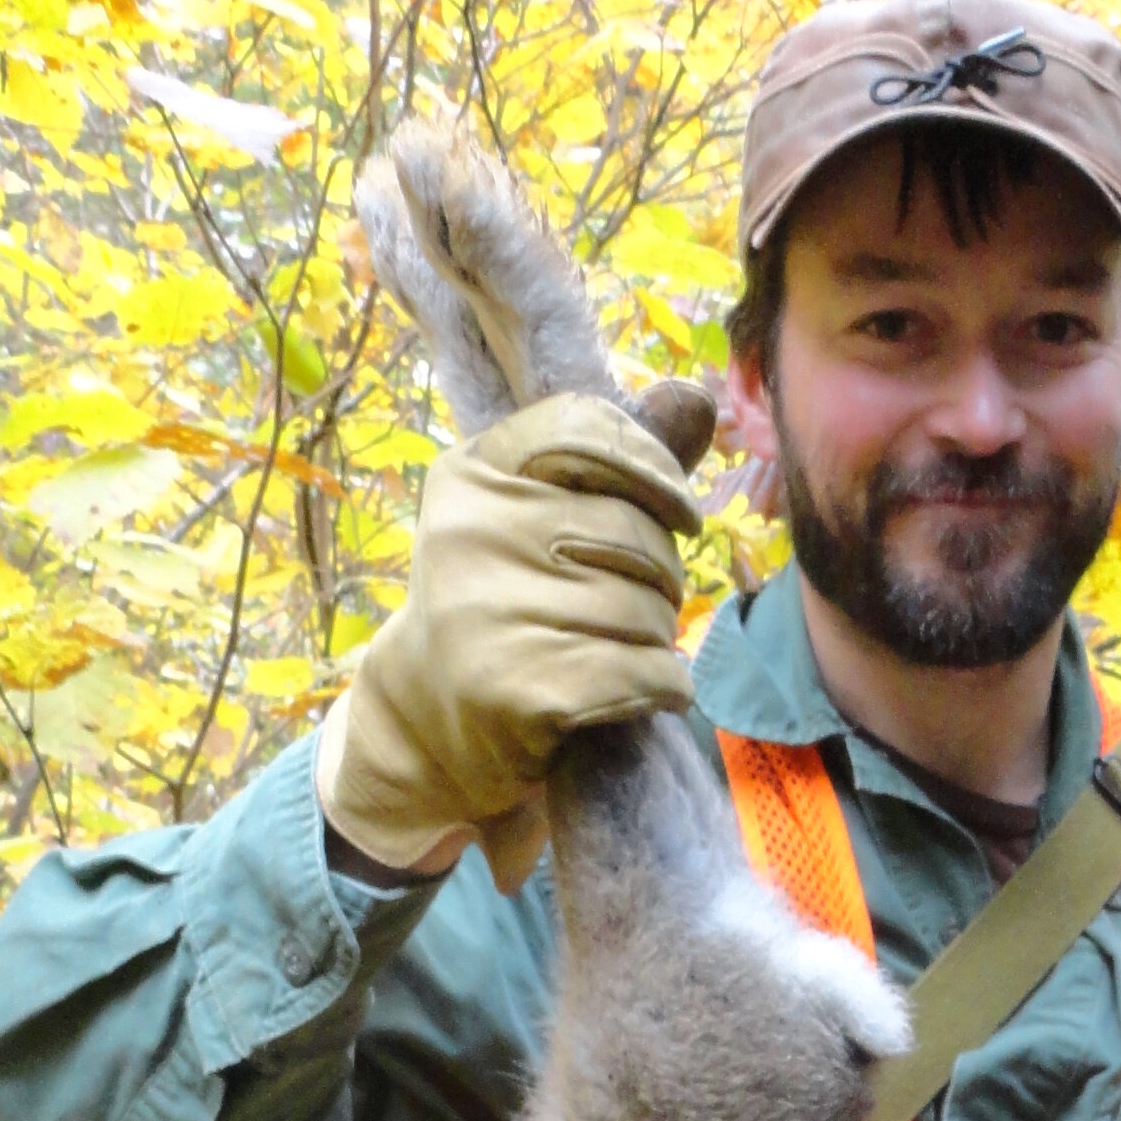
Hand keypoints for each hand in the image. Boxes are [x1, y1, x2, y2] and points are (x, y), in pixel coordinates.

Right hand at [315, 392, 700, 874]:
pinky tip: (652, 691)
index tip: (680, 516)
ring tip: (631, 651)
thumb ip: (616, 467)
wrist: (426, 725)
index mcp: (470, 474)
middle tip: (648, 606)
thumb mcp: (537, 522)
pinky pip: (644, 672)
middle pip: (634, 534)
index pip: (587, 429)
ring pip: (646, 609)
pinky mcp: (517, 687)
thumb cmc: (503, 609)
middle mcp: (469, 534)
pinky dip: (667, 686)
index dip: (656, 471)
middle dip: (664, 577)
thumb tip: (694, 396)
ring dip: (662, 638)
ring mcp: (487, 612)